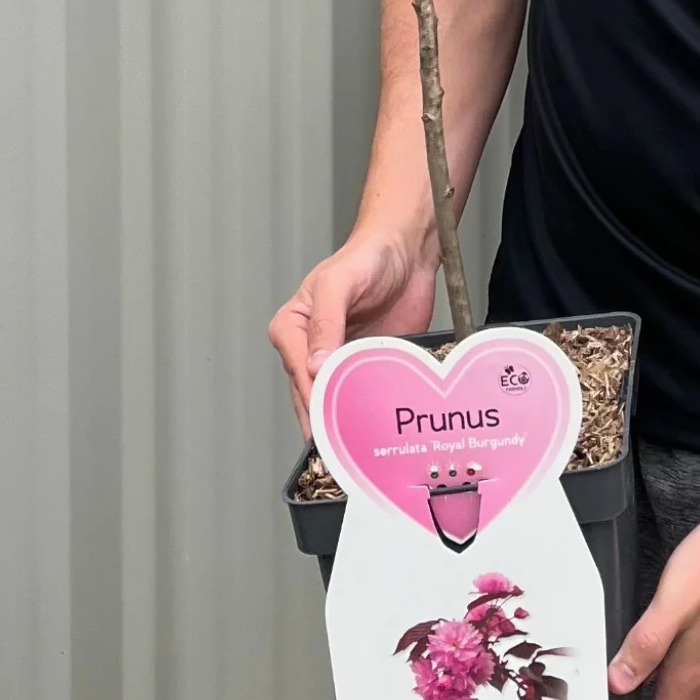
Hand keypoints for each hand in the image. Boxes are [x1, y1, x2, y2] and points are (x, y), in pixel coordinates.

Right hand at [268, 233, 436, 436]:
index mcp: (291, 329)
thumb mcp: (339, 283)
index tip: (325, 422)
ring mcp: (340, 362)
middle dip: (324, 419)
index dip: (312, 396)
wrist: (408, 251)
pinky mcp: (367, 368)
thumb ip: (326, 322)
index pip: (298, 371)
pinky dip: (369, 412)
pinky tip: (378, 428)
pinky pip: (365, 396)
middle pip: (311, 395)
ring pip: (335, 401)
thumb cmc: (367, 257)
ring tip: (357, 446)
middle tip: (339, 449)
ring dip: (345, 421)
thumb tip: (314, 367)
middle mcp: (310, 350)